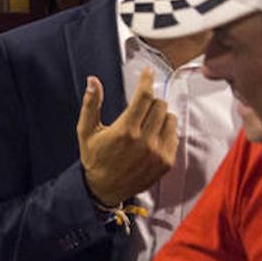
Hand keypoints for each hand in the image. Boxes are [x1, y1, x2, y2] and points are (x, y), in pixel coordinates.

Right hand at [77, 69, 177, 206]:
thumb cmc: (94, 158)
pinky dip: (166, 130)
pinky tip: (153, 134)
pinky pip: (175, 135)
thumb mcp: (86, 131)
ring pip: (170, 118)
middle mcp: (144, 141)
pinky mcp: (166, 162)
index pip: (143, 97)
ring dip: (160, 114)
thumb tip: (93, 81)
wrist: (104, 189)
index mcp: (124, 131)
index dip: (146, 80)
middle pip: (159, 105)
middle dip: (150, 100)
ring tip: (148, 120)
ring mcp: (158, 153)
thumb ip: (91, 105)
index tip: (147, 72)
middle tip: (141, 105)